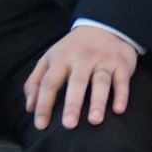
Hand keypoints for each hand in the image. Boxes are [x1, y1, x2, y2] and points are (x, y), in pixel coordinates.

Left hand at [24, 20, 140, 129]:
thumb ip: (36, 82)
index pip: (49, 82)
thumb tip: (29, 108)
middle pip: (76, 82)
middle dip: (72, 103)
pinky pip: (122, 80)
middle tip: (68, 125)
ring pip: (101, 81)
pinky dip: (122, 94)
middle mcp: (82, 58)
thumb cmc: (72, 50)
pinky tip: (119, 110)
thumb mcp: (50, 58)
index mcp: (61, 58)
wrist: (104, 26)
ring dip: (98, 101)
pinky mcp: (121, 64)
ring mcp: (103, 60)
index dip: (44, 104)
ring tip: (95, 121)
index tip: (40, 125)